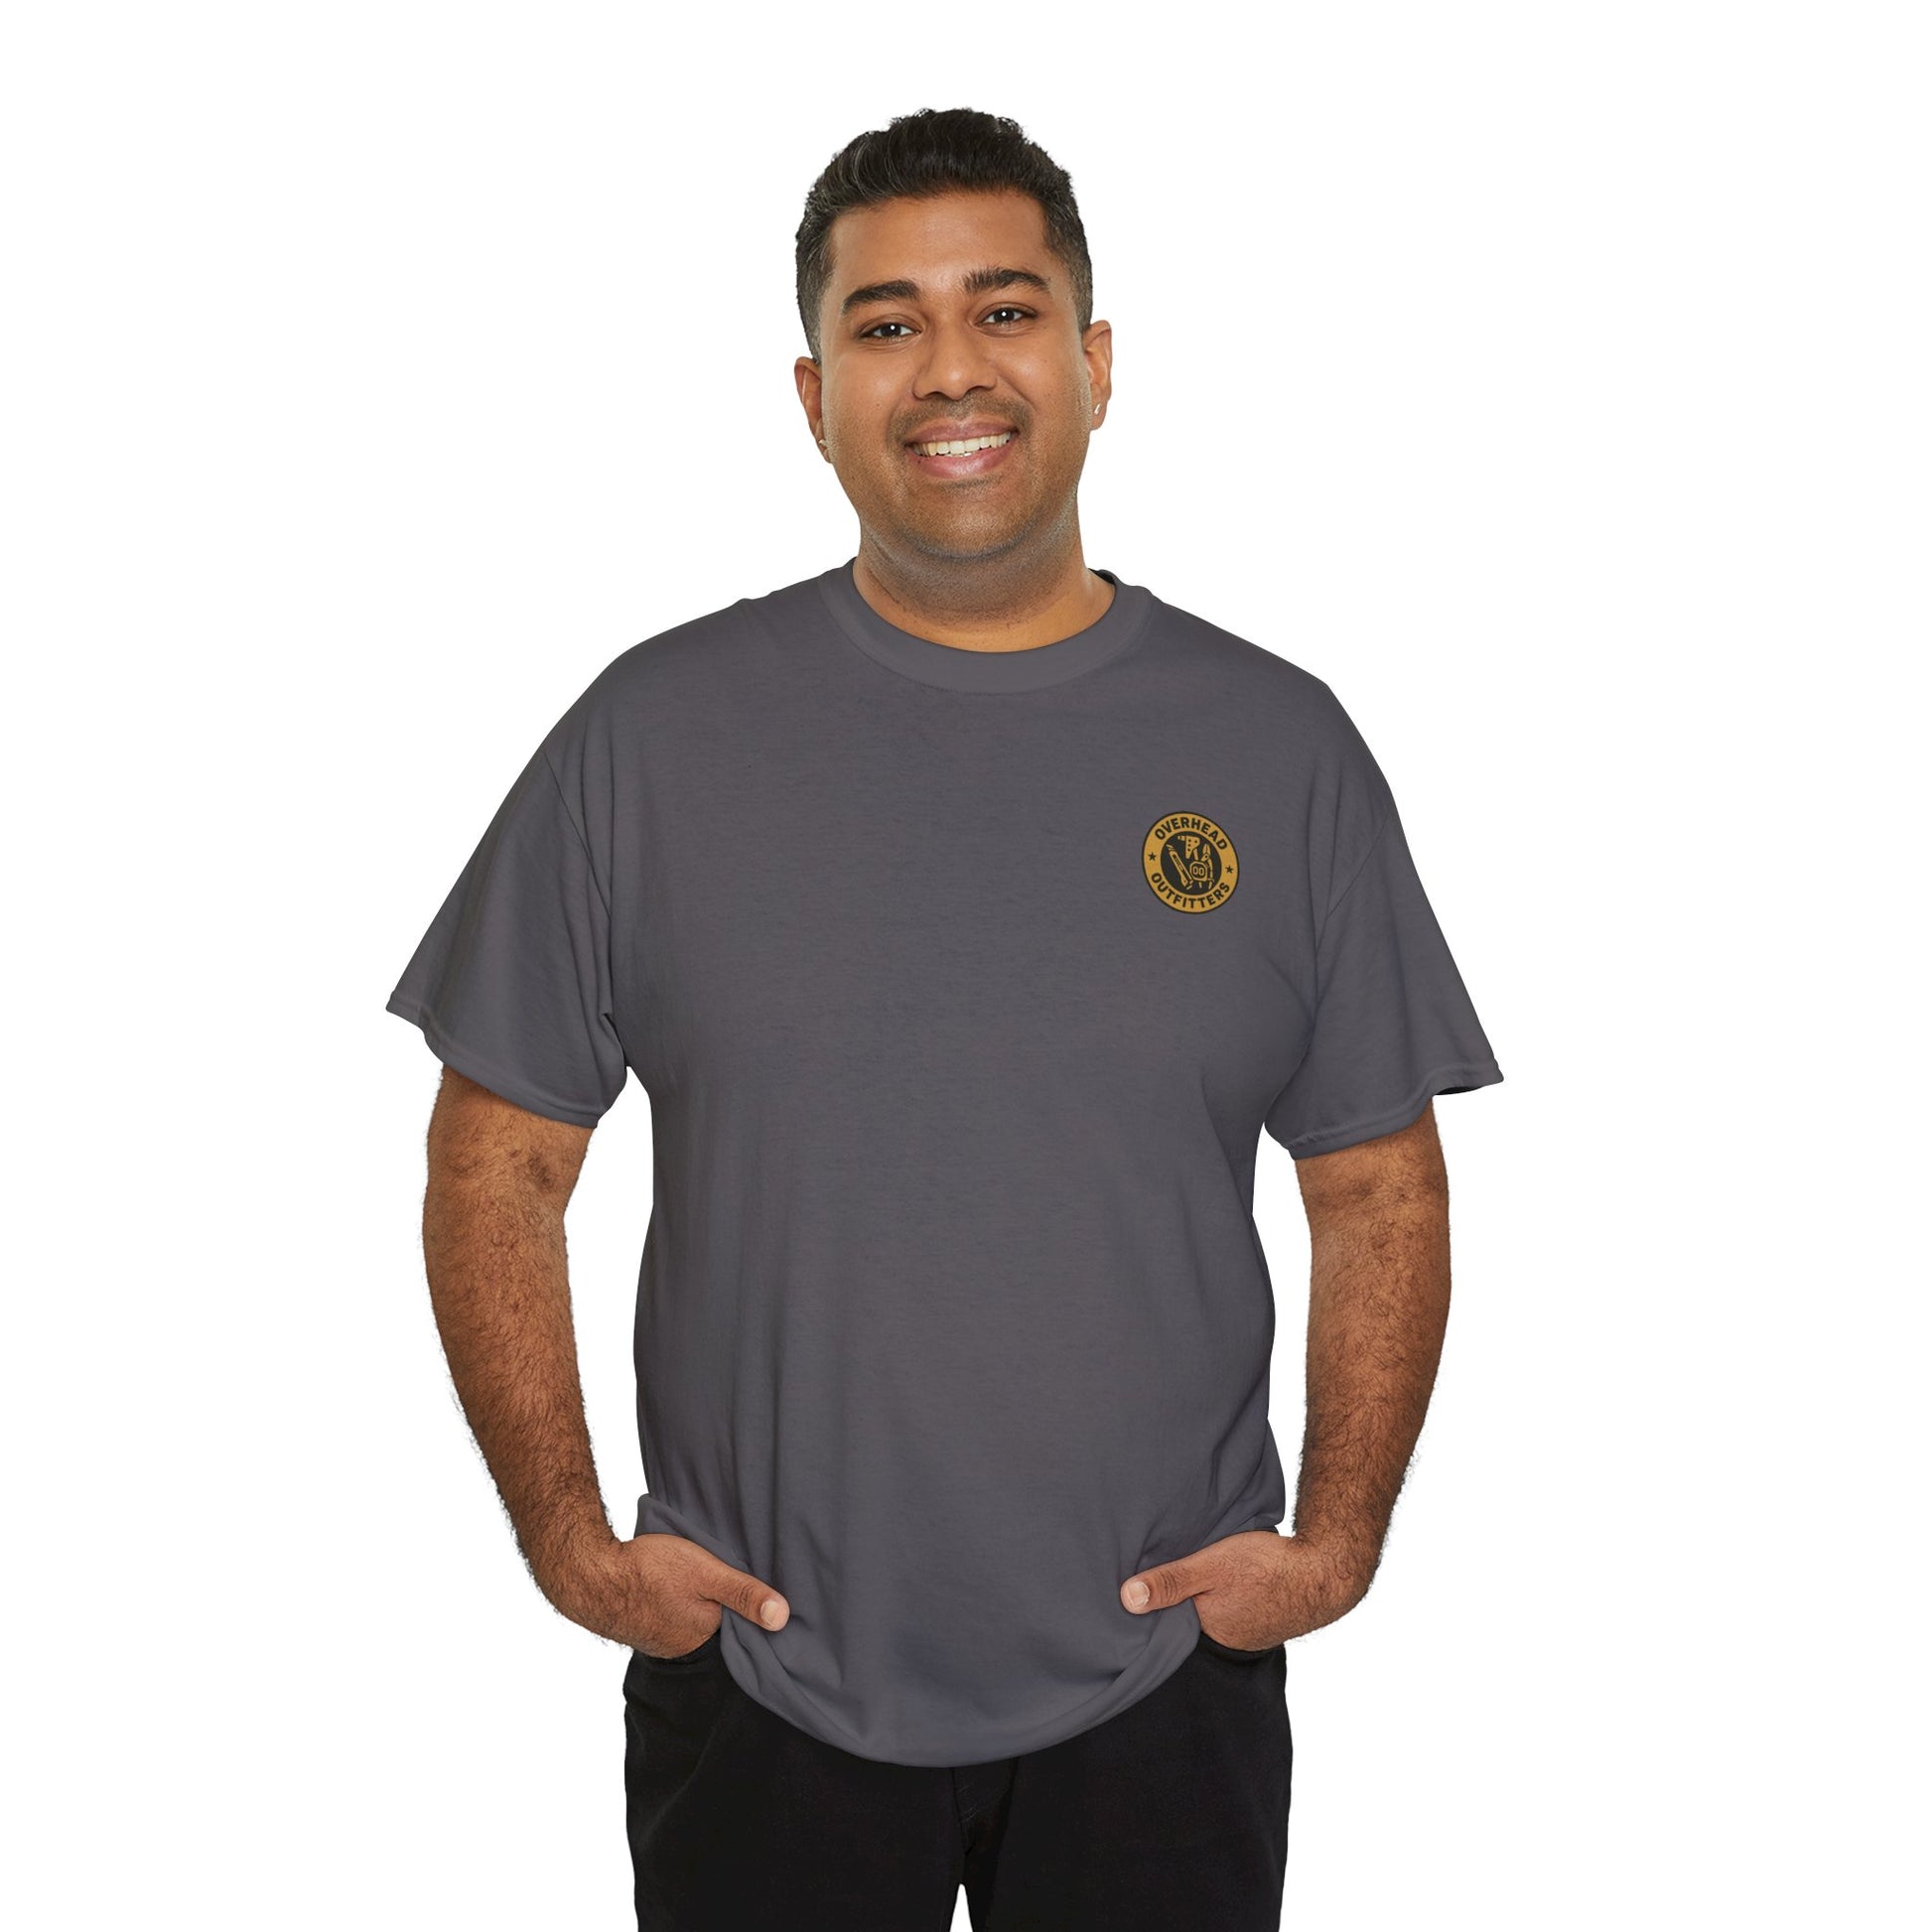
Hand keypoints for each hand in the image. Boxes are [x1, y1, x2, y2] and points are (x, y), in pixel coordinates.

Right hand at [545, 1529, 790, 1658]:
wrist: (591, 1575)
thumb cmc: (650, 1570)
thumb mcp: (707, 1572)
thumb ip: (743, 1593)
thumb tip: (783, 1618)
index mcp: (704, 1635)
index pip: (739, 1627)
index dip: (749, 1609)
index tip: (760, 1591)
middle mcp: (683, 1646)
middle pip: (715, 1625)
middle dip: (724, 1608)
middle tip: (729, 1580)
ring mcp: (660, 1639)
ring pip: (691, 1620)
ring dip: (697, 1605)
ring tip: (702, 1583)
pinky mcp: (643, 1626)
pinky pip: (670, 1617)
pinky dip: (676, 1605)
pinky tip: (674, 1588)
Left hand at [1119, 1530, 1371, 1648]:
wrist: (1325, 1571)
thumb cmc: (1266, 1567)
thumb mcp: (1210, 1566)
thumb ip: (1171, 1581)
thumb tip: (1126, 1600)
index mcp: (1207, 1630)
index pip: (1168, 1625)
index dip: (1154, 1608)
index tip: (1133, 1594)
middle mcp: (1226, 1639)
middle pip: (1190, 1621)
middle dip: (1177, 1604)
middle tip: (1160, 1581)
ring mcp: (1248, 1632)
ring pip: (1213, 1615)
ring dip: (1205, 1599)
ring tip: (1192, 1579)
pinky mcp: (1265, 1619)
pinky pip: (1235, 1611)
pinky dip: (1227, 1599)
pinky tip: (1227, 1582)